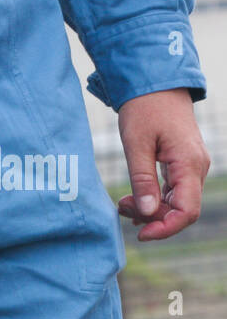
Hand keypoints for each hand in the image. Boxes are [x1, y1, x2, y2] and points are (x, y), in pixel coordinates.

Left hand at [116, 88, 210, 240]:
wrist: (156, 85)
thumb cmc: (144, 109)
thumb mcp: (136, 144)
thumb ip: (142, 180)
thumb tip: (148, 213)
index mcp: (189, 164)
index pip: (187, 211)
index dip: (165, 228)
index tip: (139, 234)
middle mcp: (196, 168)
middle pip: (181, 211)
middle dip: (152, 219)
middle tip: (121, 209)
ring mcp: (191, 167)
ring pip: (176, 203)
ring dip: (150, 210)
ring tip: (122, 204)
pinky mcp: (182, 165)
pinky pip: (172, 192)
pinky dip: (153, 199)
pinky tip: (132, 199)